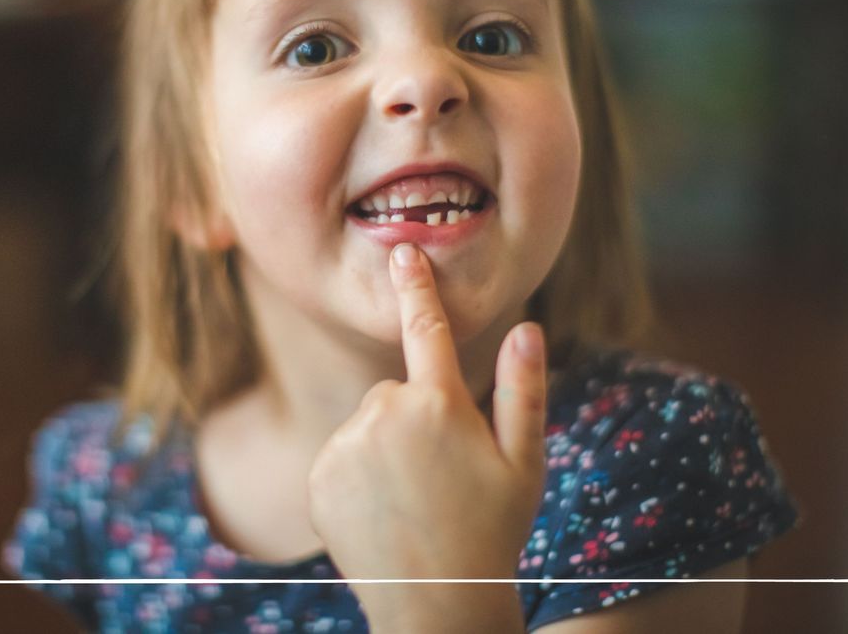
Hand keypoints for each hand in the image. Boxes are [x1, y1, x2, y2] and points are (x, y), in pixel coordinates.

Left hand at [307, 242, 547, 630]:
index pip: (427, 329)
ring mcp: (346, 444)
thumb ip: (523, 389)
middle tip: (442, 474)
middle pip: (397, 390)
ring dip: (386, 447)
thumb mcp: (523, 462)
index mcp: (439, 404)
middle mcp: (384, 413)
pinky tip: (381, 510)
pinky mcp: (319, 474)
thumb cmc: (491, 531)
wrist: (435, 602)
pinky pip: (341, 455)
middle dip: (417, 417)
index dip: (416, 286)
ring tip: (412, 497)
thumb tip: (528, 326)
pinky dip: (357, 474)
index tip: (403, 249)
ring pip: (369, 423)